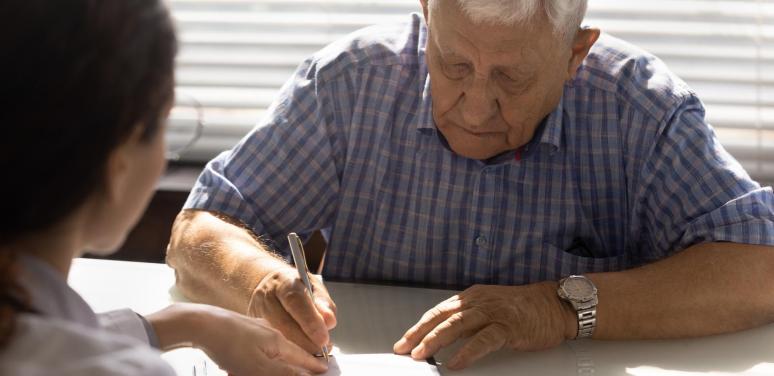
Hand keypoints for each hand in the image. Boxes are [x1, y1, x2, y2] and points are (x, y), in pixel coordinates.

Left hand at [149, 303, 327, 374]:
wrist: (199, 325)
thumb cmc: (228, 345)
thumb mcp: (259, 368)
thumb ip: (285, 373)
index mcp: (278, 342)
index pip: (302, 357)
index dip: (313, 365)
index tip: (323, 369)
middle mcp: (268, 333)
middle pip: (286, 354)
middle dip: (290, 367)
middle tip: (300, 371)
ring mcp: (253, 330)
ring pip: (268, 352)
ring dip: (267, 366)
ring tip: (251, 372)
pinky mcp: (238, 331)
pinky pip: (251, 349)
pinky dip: (251, 360)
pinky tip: (239, 365)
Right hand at [248, 266, 336, 352]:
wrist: (270, 286)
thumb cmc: (296, 288)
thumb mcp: (314, 288)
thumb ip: (324, 304)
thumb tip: (329, 322)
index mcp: (284, 283)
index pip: (296, 302)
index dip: (310, 321)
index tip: (324, 338)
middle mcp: (267, 297)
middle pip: (284, 324)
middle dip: (306, 342)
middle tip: (323, 350)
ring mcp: (256, 313)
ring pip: (275, 338)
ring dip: (297, 351)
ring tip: (314, 353)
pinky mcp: (253, 328)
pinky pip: (269, 344)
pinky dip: (286, 353)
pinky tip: (299, 355)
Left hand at [393, 283, 575, 369]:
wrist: (555, 305)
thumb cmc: (523, 308)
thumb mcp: (489, 306)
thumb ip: (468, 318)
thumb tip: (444, 335)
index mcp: (472, 296)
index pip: (438, 311)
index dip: (419, 326)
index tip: (404, 340)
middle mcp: (479, 302)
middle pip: (441, 317)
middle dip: (419, 334)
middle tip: (404, 348)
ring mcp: (493, 313)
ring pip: (457, 326)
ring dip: (436, 340)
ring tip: (422, 354)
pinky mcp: (508, 327)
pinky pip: (483, 340)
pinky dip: (467, 352)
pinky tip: (455, 362)